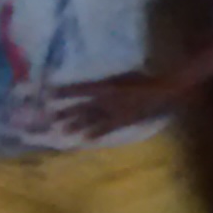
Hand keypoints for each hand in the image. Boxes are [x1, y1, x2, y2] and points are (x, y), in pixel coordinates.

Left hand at [55, 74, 181, 137]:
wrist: (166, 92)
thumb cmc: (147, 78)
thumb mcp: (125, 74)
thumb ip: (111, 78)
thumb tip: (98, 81)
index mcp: (106, 86)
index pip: (80, 89)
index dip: (63, 91)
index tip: (47, 93)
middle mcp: (106, 100)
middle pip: (81, 107)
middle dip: (65, 111)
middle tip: (48, 116)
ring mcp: (114, 112)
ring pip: (90, 119)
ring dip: (75, 124)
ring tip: (61, 128)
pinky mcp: (123, 121)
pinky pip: (106, 128)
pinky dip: (96, 133)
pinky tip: (86, 139)